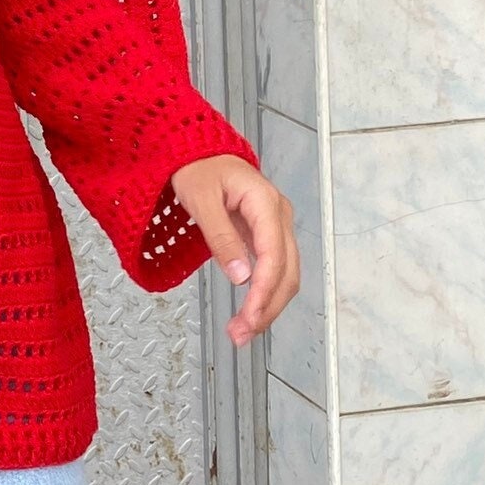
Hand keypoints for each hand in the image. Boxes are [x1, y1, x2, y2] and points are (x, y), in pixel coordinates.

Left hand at [169, 154, 298, 348]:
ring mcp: (276, 225)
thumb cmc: (196, 166)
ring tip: (243, 331)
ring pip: (286, 274)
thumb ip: (220, 238)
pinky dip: (264, 293)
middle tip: (242, 335)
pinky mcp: (267, 234)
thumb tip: (240, 277)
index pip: (274, 256)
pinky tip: (250, 310)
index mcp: (265, 202)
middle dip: (267, 307)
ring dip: (268, 306)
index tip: (248, 317)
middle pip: (287, 272)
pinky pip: (274, 268)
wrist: (196, 149)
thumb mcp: (200, 199)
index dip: (263, 292)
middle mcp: (278, 215)